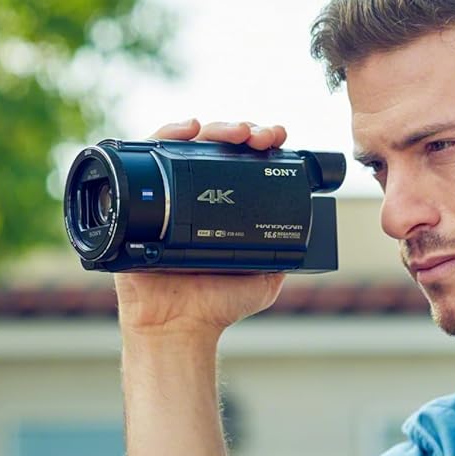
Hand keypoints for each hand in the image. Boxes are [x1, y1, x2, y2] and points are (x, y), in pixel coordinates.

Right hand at [112, 119, 288, 339]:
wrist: (178, 326)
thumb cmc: (216, 306)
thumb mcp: (264, 279)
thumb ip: (283, 256)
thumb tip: (314, 233)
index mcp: (222, 207)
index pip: (240, 162)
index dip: (258, 144)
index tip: (277, 139)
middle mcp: (194, 196)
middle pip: (216, 147)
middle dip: (242, 131)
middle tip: (260, 136)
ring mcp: (167, 194)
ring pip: (188, 145)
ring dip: (214, 129)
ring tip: (236, 131)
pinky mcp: (140, 198)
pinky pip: (148, 157)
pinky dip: (168, 135)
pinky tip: (189, 129)